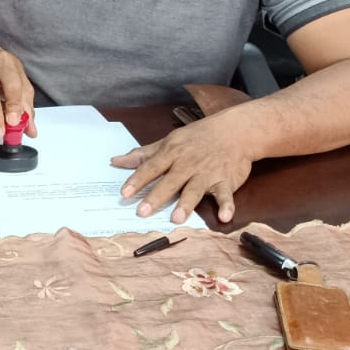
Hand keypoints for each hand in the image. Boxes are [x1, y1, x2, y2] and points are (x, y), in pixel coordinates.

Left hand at [109, 116, 254, 224]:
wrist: (234, 131)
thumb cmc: (197, 137)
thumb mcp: (168, 141)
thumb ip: (142, 154)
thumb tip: (115, 161)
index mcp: (172, 153)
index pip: (151, 167)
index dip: (137, 180)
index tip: (124, 193)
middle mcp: (187, 164)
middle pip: (170, 181)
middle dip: (156, 196)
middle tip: (142, 212)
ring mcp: (207, 172)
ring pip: (194, 189)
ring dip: (186, 203)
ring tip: (177, 218)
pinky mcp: (226, 180)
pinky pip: (225, 194)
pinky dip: (226, 205)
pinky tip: (224, 217)